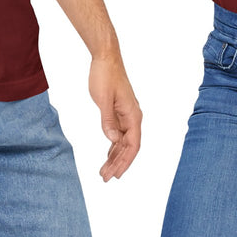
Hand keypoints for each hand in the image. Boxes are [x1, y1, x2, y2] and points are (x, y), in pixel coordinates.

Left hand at [89, 54, 141, 180]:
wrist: (106, 57)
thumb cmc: (105, 75)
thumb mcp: (103, 99)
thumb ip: (108, 120)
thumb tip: (112, 139)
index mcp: (133, 115)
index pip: (133, 145)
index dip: (125, 162)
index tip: (116, 175)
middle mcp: (133, 116)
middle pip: (128, 146)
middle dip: (118, 163)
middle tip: (105, 178)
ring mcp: (126, 114)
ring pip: (123, 141)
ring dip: (115, 157)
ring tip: (104, 171)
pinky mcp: (119, 111)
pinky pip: (119, 133)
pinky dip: (113, 145)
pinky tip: (108, 155)